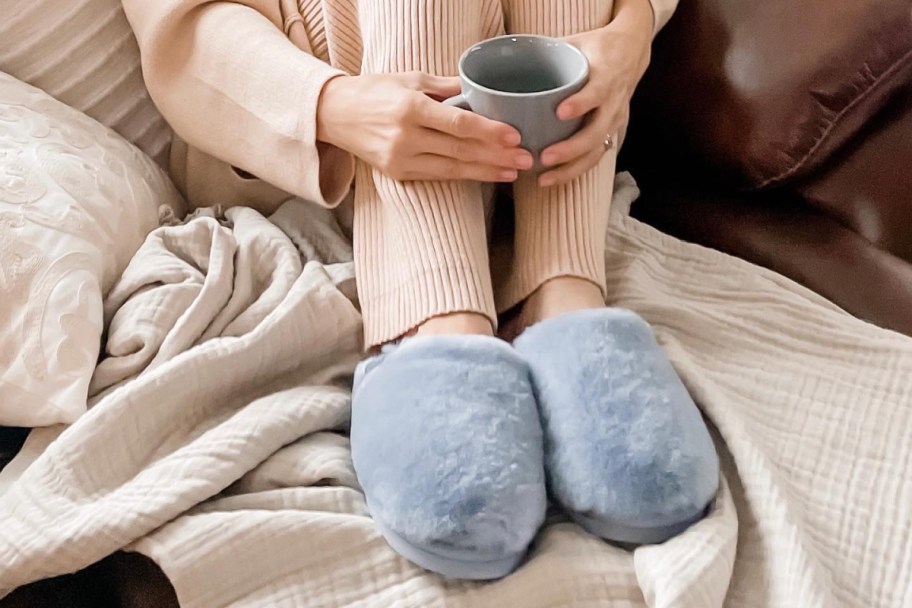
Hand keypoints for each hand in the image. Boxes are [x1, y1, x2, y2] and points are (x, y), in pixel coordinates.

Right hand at [317, 72, 532, 182]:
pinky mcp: (398, 174)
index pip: (458, 123)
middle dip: (497, 155)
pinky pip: (439, 175)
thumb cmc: (375, 91)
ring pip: (453, 168)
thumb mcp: (410, 79)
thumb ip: (446, 86)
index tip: (514, 135)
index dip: (489, 131)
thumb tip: (480, 90)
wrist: (335, 115)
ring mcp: (401, 159)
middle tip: (526, 158)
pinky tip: (487, 175)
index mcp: (411, 108)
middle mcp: (406, 136)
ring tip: (514, 171)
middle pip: (460, 149)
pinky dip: (465, 176)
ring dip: (487, 170)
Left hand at [538, 0, 654, 186]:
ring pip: (596, 150)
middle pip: (596, 131)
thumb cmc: (597, 47)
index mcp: (607, 75)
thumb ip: (548, 50)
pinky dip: (574, 170)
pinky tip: (552, 178)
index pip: (598, 91)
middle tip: (544, 157)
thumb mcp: (576, 41)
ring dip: (570, 167)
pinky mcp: (611, 132)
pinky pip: (595, 156)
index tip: (560, 113)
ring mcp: (615, 120)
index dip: (581, 103)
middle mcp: (614, 101)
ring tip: (544, 178)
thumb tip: (511, 56)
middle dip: (571, 148)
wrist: (631, 53)